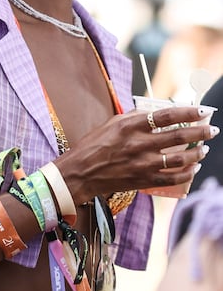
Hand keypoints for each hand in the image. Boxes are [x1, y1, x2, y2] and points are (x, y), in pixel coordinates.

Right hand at [54, 105, 218, 204]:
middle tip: (212, 129)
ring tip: (204, 148)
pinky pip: (172, 178)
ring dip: (197, 153)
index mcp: (130, 125)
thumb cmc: (94, 145)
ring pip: (179, 159)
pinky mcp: (143, 180)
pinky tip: (194, 167)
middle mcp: (138, 144)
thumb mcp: (112, 123)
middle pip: (178, 137)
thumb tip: (156, 113)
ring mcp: (142, 164)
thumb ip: (134, 117)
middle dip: (200, 132)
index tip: (202, 110)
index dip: (187, 112)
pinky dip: (187, 173)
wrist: (81, 172)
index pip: (166, 116)